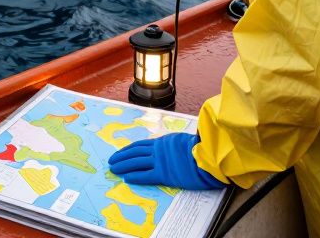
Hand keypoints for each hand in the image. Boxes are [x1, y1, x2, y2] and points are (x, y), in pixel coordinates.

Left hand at [107, 132, 227, 189]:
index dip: (128, 149)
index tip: (120, 152)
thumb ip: (175, 144)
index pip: (141, 145)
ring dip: (123, 165)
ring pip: (136, 162)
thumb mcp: (185, 140)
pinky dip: (135, 176)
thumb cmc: (202, 148)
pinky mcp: (164, 174)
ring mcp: (160, 161)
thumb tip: (173, 147)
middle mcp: (158, 150)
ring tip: (113, 169)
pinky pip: (145, 175)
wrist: (208, 155)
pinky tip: (126, 178)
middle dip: (121, 157)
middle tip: (111, 161)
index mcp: (163, 141)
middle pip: (134, 153)